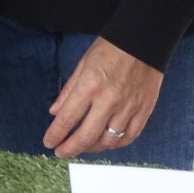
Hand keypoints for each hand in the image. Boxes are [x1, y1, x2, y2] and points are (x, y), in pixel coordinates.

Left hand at [44, 37, 163, 158]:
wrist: (144, 41)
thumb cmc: (112, 48)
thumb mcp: (83, 64)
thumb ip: (69, 90)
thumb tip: (55, 112)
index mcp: (90, 85)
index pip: (68, 118)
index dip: (55, 134)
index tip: (48, 143)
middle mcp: (109, 100)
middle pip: (87, 136)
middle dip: (70, 148)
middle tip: (61, 152)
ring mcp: (128, 107)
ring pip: (109, 141)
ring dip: (92, 148)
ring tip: (82, 146)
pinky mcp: (144, 111)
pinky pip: (129, 137)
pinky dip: (116, 144)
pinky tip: (106, 143)